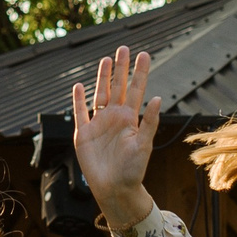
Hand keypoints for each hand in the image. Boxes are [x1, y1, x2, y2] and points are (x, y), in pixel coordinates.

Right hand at [71, 47, 159, 231]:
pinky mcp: (83, 134)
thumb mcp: (144, 145)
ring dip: (102, 78)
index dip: (139, 72)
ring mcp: (99, 124)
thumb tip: (157, 98)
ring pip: (99, 95)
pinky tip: (79, 86)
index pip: (136, 90)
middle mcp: (115, 117)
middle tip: (123, 48)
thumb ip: (149, 122)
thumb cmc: (132, 170)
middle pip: (117, 87)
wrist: (114, 188)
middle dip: (120, 68)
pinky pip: (80, 113)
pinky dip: (78, 100)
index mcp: (130, 119)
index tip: (144, 55)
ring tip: (105, 60)